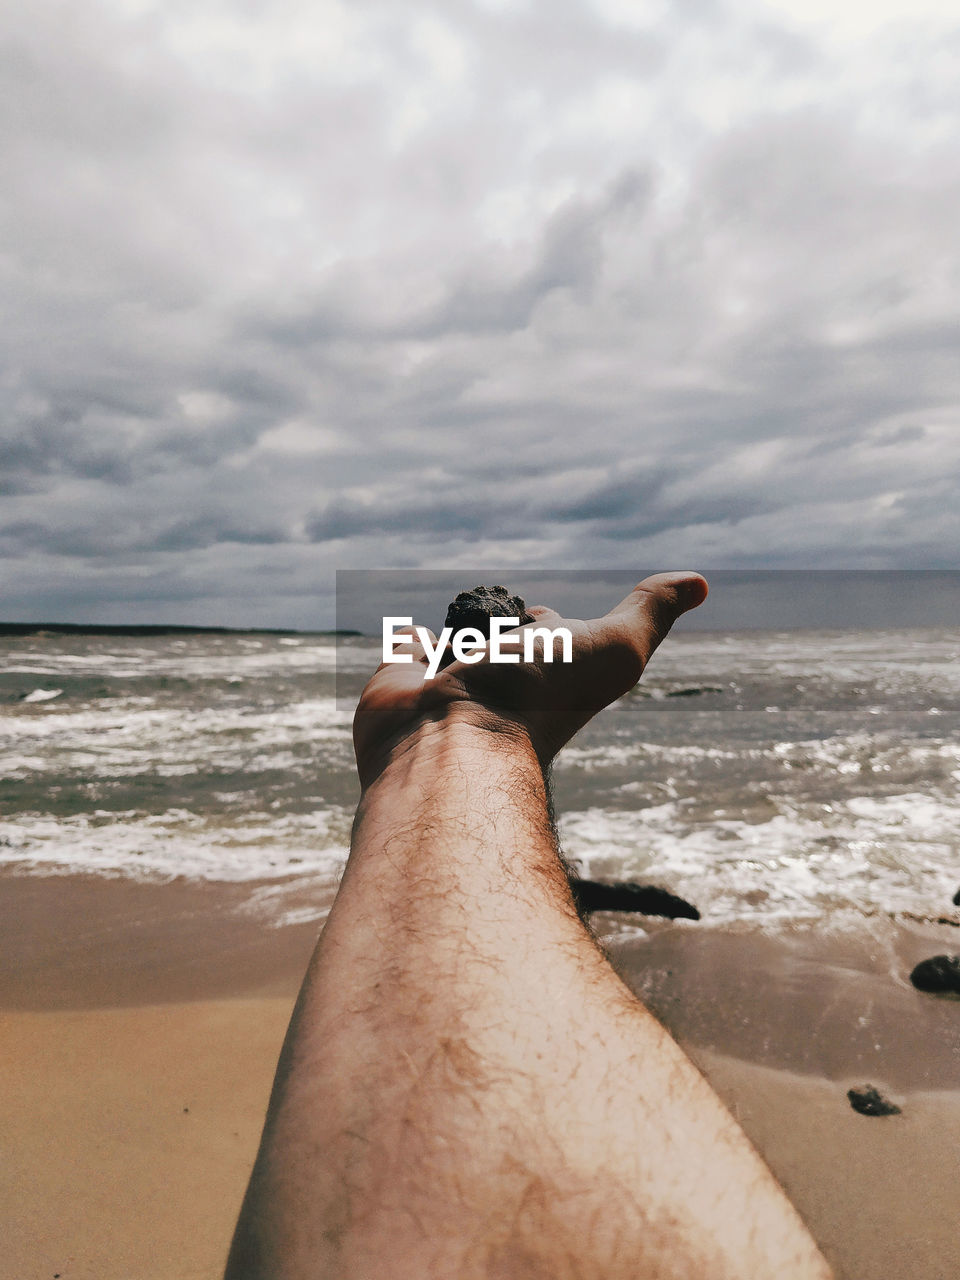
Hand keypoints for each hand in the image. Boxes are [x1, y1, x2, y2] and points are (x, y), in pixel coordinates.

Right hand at [353, 572, 707, 786]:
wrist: (450, 743)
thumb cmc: (537, 697)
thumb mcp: (613, 649)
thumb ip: (649, 611)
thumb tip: (699, 583)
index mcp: (550, 668)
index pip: (556, 634)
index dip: (557, 622)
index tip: (552, 617)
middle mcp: (503, 678)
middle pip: (505, 640)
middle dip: (503, 626)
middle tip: (498, 613)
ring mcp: (451, 681)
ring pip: (457, 643)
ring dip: (458, 628)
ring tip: (457, 624)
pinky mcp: (402, 681)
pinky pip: (408, 650)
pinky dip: (411, 641)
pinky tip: (416, 638)